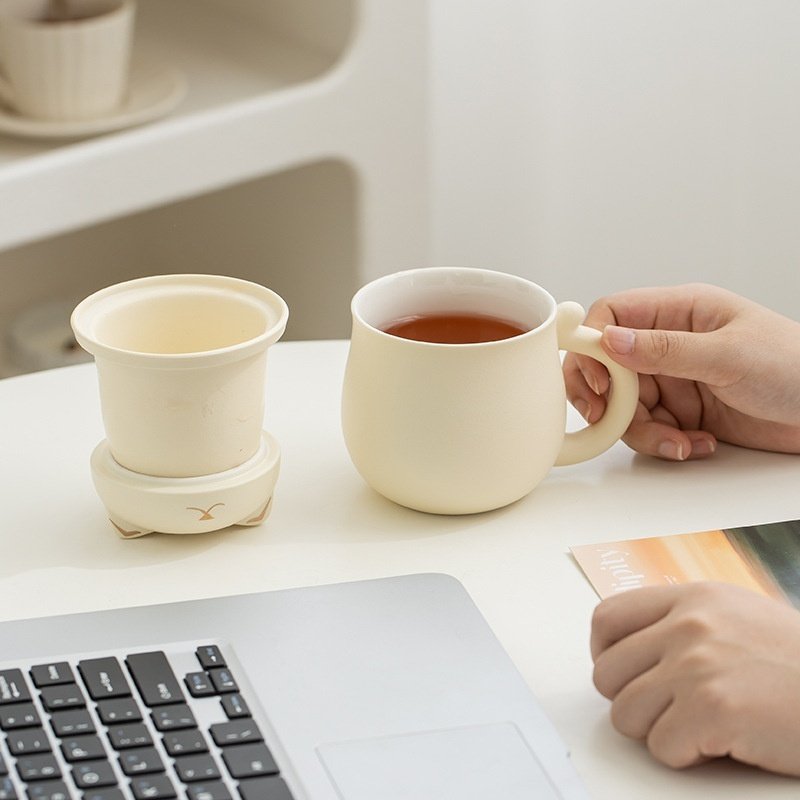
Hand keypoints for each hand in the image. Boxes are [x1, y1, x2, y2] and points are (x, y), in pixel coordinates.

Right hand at [563, 283, 799, 458]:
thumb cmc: (796, 367)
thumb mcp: (729, 356)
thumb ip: (665, 349)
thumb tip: (609, 340)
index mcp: (680, 312)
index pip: (611, 315)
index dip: (593, 346)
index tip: (598, 379)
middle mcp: (670, 344)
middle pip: (607, 366)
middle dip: (605, 396)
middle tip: (605, 418)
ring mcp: (674, 379)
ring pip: (624, 405)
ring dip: (642, 430)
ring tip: (677, 440)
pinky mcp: (682, 412)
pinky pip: (649, 429)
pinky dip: (665, 443)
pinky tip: (696, 444)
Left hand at [591, 582, 799, 774]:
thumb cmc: (798, 664)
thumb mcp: (737, 616)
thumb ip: (683, 622)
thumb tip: (632, 648)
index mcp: (691, 598)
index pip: (607, 618)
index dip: (605, 653)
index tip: (623, 674)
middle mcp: (687, 625)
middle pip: (607, 674)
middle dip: (631, 701)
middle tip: (669, 712)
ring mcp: (697, 665)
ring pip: (626, 714)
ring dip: (658, 731)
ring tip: (701, 726)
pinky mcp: (712, 709)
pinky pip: (661, 748)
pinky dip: (687, 756)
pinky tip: (723, 743)